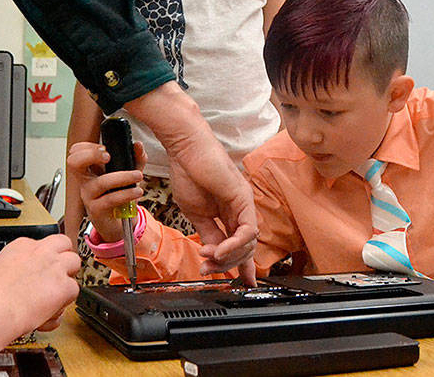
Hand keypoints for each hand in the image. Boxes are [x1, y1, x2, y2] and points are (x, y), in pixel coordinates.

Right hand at [0, 234, 79, 334]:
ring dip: (68, 275)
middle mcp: (41, 252)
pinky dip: (65, 301)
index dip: (46, 257)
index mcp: (22, 246)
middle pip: (64, 244)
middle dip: (63, 257)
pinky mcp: (63, 285)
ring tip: (57, 291)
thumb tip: (15, 278)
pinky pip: (74, 289)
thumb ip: (12, 268)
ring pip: (74, 262)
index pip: (44, 243)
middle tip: (58, 273)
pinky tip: (52, 309)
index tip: (43, 267)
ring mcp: (54, 267)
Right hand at [68, 140, 144, 244]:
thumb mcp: (129, 173)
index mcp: (90, 169)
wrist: (120, 223)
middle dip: (91, 155)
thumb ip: (135, 158)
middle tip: (108, 156)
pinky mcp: (96, 210)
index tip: (105, 147)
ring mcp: (89, 196)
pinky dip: (126, 194)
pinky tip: (137, 191)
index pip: (76, 152)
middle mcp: (86, 181)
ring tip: (138, 176)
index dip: (86, 147)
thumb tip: (138, 145)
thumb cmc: (120, 195)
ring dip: (122, 177)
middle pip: (74, 163)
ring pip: (100, 182)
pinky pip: (110, 199)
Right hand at [126, 83, 258, 283]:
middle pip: (245, 248)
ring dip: (228, 257)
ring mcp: (244, 203)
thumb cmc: (188, 174)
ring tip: (209, 258)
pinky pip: (247, 230)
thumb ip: (208, 234)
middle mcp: (241, 210)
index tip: (245, 284)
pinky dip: (234, 244)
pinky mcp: (243, 197)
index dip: (244, 266)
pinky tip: (218, 249)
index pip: (241, 245)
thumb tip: (214, 255)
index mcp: (229, 214)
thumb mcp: (196, 214)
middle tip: (208, 269)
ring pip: (248, 242)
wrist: (185, 150)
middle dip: (227, 265)